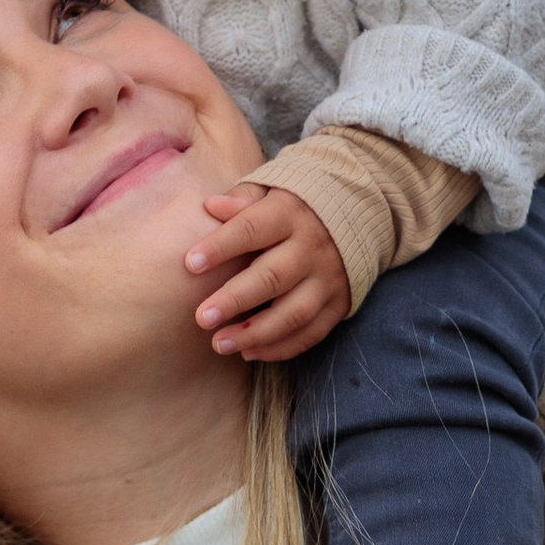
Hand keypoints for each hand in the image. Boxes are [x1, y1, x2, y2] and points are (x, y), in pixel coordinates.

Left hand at [185, 183, 349, 361]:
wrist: (354, 214)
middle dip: (235, 300)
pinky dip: (281, 348)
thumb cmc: (291, 208)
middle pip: (272, 277)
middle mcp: (311, 248)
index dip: (221, 246)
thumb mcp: (269, 191)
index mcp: (289, 215)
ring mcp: (327, 279)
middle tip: (202, 318)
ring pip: (293, 313)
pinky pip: (311, 333)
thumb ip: (241, 199)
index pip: (252, 229)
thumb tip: (211, 206)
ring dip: (255, 333)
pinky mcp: (337, 304)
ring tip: (219, 343)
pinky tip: (249, 352)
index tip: (190, 264)